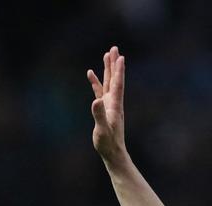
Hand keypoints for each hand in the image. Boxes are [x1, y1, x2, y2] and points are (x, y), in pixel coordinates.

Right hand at [88, 46, 126, 163]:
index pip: (117, 84)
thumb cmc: (108, 143)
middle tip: (114, 48)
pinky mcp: (103, 109)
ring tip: (107, 55)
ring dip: (108, 69)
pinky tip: (91, 74)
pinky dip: (96, 82)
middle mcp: (113, 102)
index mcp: (114, 105)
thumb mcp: (102, 129)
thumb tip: (96, 100)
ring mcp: (109, 105)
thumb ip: (99, 115)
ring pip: (108, 82)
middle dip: (114, 64)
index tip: (120, 56)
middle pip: (115, 79)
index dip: (119, 71)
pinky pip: (99, 91)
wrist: (112, 152)